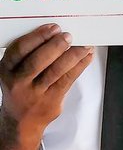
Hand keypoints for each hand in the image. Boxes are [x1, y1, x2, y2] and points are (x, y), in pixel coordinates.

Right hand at [0, 24, 92, 149]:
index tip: (53, 28)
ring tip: (84, 46)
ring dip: (73, 56)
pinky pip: (68, 80)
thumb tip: (56, 34)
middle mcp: (18, 82)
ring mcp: (35, 94)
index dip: (37, 37)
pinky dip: (79, 66)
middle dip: (56, 46)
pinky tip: (86, 57)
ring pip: (56, 71)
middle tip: (68, 36)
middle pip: (38, 61)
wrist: (21, 122)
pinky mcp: (51, 101)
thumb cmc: (21, 89)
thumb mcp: (15, 72)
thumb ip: (28, 55)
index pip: (19, 50)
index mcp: (6, 69)